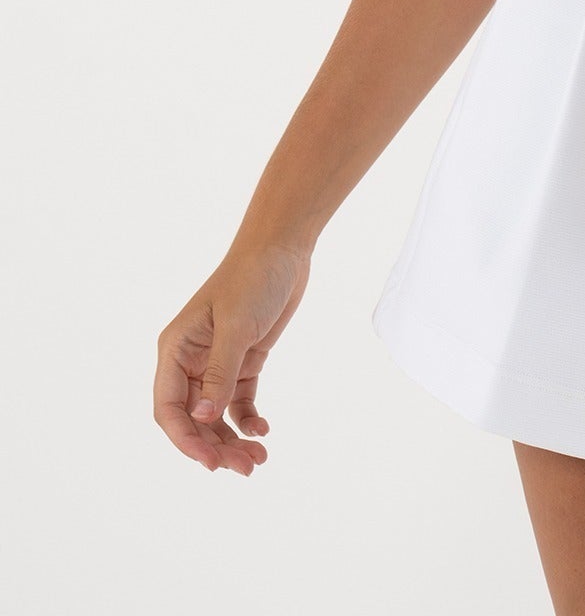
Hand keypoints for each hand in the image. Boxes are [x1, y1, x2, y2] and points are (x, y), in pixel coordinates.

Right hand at [154, 239, 311, 474]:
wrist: (282, 249)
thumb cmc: (252, 279)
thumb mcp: (236, 326)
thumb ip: (219, 374)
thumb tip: (203, 419)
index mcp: (175, 350)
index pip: (168, 408)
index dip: (185, 440)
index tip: (210, 463)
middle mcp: (191, 361)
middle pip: (194, 419)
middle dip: (215, 446)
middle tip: (244, 468)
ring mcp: (217, 363)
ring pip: (216, 416)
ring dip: (232, 440)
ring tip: (259, 459)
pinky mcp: (243, 361)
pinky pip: (238, 402)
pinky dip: (248, 420)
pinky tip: (263, 431)